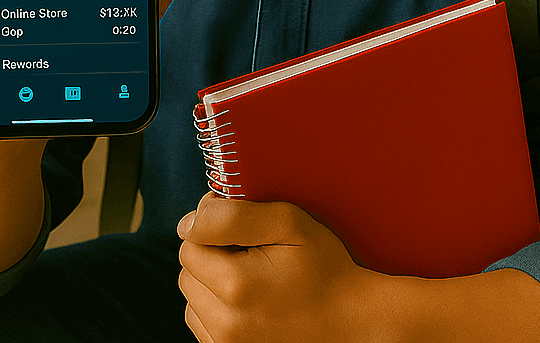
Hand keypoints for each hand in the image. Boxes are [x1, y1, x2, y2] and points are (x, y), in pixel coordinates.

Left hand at [177, 192, 376, 342]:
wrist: (352, 321)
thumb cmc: (325, 269)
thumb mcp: (290, 224)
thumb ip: (234, 215)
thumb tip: (188, 222)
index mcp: (237, 285)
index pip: (190, 242)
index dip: (213, 227)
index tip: (243, 230)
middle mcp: (226, 322)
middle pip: (187, 271)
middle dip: (212, 255)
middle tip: (250, 253)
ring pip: (191, 299)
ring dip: (210, 284)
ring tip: (251, 279)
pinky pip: (201, 324)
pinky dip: (216, 309)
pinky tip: (247, 302)